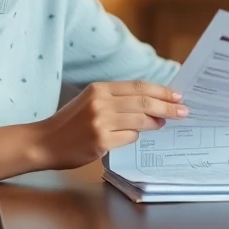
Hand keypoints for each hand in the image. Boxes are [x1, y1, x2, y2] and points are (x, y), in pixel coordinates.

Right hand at [36, 80, 187, 170]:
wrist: (44, 142)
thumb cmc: (70, 123)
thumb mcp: (90, 101)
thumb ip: (116, 100)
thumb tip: (151, 104)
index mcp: (99, 89)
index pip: (138, 87)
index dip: (161, 91)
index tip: (177, 95)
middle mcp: (100, 102)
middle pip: (144, 102)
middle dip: (168, 106)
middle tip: (183, 111)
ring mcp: (100, 122)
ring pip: (140, 120)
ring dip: (157, 122)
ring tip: (165, 123)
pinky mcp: (100, 141)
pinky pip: (129, 137)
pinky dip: (136, 135)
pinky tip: (139, 135)